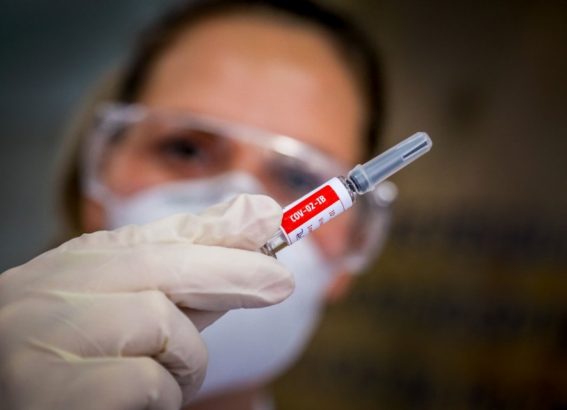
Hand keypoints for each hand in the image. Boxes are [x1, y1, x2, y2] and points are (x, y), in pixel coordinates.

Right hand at [0, 194, 292, 409]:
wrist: (11, 401)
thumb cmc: (78, 364)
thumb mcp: (124, 312)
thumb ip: (184, 275)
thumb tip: (251, 231)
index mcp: (65, 270)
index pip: (151, 236)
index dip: (215, 228)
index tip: (268, 219)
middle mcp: (44, 292)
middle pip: (160, 266)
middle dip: (230, 272)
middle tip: (281, 282)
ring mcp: (39, 338)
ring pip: (161, 323)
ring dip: (186, 361)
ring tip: (165, 380)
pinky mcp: (47, 390)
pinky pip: (146, 381)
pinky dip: (162, 396)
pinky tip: (138, 405)